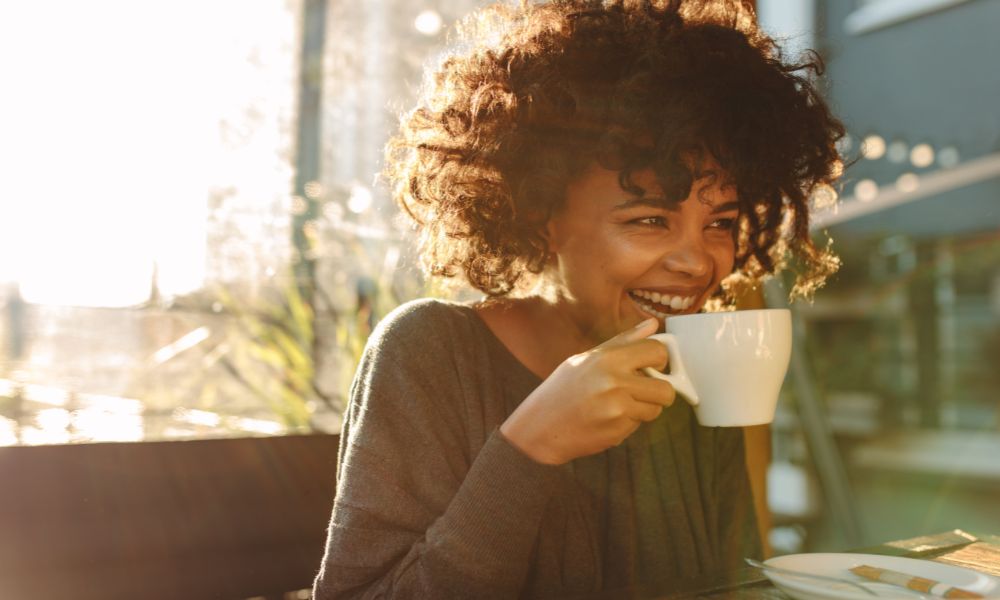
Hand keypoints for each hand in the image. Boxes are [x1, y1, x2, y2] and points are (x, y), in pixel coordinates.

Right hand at [499, 318, 676, 464]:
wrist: (540, 426)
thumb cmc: (563, 388)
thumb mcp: (588, 358)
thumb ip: (624, 342)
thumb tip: (653, 324)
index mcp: (608, 359)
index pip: (657, 352)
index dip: (660, 360)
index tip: (653, 366)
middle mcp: (615, 382)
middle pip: (666, 389)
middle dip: (660, 391)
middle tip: (643, 391)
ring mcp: (617, 409)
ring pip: (655, 410)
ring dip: (644, 408)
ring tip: (619, 405)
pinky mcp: (617, 431)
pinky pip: (639, 425)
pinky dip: (628, 422)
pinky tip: (606, 418)